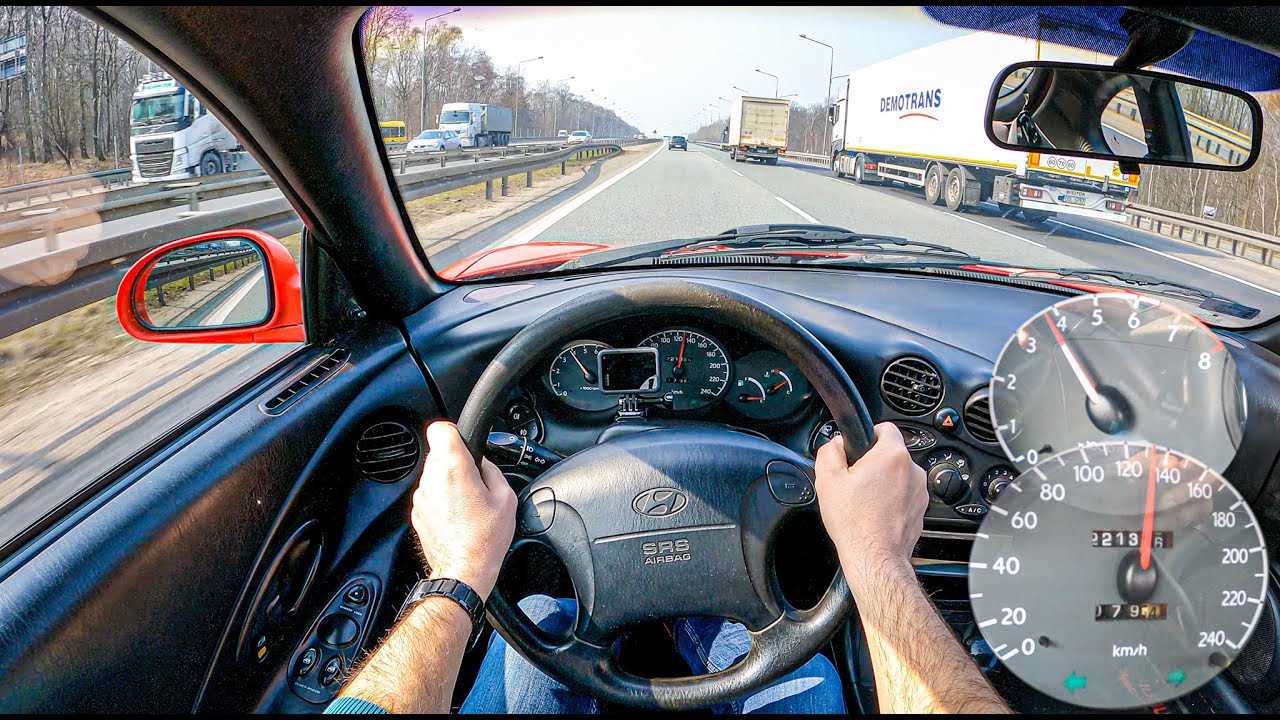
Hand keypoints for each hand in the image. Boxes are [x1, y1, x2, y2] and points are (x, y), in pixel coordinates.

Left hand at [412, 421, 516, 600]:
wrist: (463, 571)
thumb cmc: (485, 539)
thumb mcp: (506, 498)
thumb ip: (492, 470)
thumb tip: (483, 463)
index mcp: (454, 469)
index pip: (441, 429)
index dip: (455, 433)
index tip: (465, 443)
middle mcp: (432, 479)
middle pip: (439, 452)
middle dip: (456, 461)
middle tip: (475, 481)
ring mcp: (421, 497)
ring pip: (434, 474)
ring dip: (449, 481)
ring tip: (468, 502)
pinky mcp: (417, 512)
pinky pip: (430, 494)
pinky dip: (442, 498)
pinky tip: (458, 515)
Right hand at [815, 422, 927, 587]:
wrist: (875, 557)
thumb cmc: (855, 523)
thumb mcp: (827, 479)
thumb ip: (830, 450)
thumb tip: (837, 444)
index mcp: (892, 455)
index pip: (884, 427)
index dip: (867, 434)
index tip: (857, 449)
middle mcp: (912, 470)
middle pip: (890, 452)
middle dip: (873, 462)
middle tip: (855, 480)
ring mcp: (920, 490)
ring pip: (898, 474)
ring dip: (883, 481)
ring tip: (865, 500)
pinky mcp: (921, 508)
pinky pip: (904, 493)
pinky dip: (892, 498)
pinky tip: (875, 512)